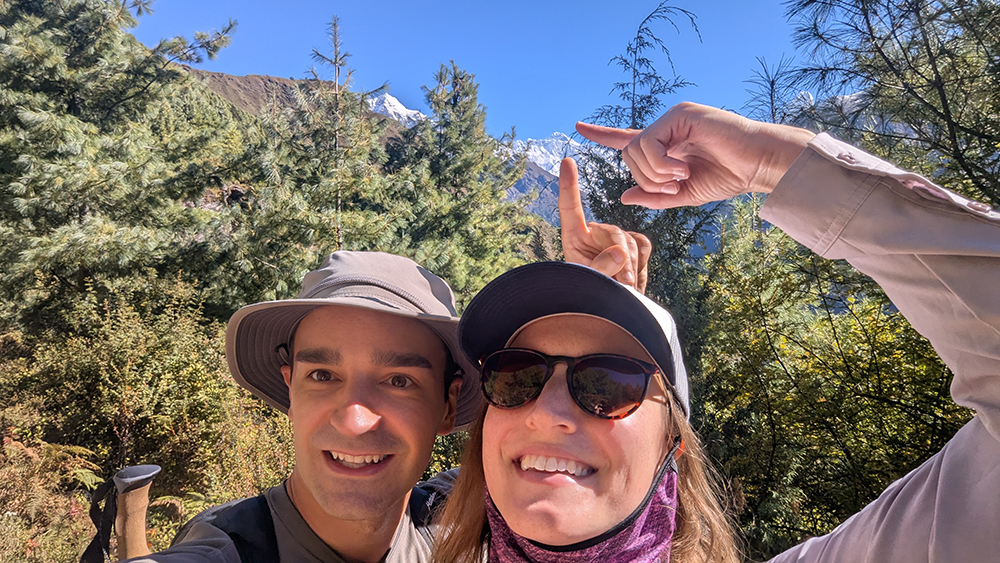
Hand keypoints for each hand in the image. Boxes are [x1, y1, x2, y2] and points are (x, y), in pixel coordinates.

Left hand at [558, 157, 651, 292]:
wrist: (610, 311)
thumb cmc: (589, 296)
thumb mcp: (588, 283)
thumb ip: (601, 267)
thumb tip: (620, 250)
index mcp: (575, 237)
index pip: (570, 208)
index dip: (568, 185)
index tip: (567, 161)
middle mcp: (595, 233)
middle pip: (615, 234)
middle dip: (622, 258)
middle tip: (622, 284)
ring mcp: (616, 239)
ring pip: (631, 243)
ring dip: (631, 268)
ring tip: (623, 289)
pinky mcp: (635, 246)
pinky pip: (644, 247)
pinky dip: (641, 265)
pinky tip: (632, 282)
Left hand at [576, 102, 815, 208]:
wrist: (757, 165)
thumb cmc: (728, 176)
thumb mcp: (684, 194)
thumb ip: (654, 196)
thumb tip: (623, 195)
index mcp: (666, 143)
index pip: (627, 138)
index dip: (603, 134)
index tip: (579, 127)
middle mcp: (666, 126)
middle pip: (628, 154)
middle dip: (645, 179)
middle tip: (672, 186)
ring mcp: (673, 117)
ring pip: (635, 150)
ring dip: (654, 174)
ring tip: (681, 177)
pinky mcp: (680, 114)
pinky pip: (649, 143)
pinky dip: (660, 164)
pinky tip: (682, 168)